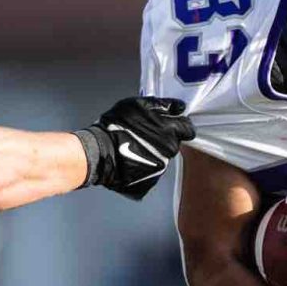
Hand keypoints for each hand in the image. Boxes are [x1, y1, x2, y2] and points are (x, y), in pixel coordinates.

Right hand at [78, 97, 194, 200]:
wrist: (98, 153)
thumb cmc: (115, 127)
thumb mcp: (138, 105)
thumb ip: (162, 105)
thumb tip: (178, 107)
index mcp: (170, 131)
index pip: (188, 129)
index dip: (180, 125)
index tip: (173, 125)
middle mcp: (169, 150)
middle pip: (174, 143)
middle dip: (163, 139)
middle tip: (144, 135)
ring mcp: (160, 167)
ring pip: (162, 157)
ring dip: (152, 152)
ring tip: (133, 147)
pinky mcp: (150, 180)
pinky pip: (151, 171)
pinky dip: (144, 165)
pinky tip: (130, 159)